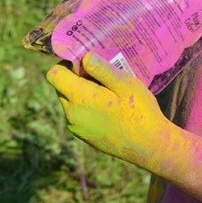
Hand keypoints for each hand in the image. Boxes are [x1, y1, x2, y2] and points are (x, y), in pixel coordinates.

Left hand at [46, 53, 167, 167]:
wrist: (148, 146)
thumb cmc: (140, 111)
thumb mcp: (126, 84)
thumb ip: (102, 69)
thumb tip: (84, 56)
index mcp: (79, 98)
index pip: (54, 74)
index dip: (67, 64)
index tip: (87, 64)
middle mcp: (71, 114)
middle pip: (60, 87)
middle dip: (76, 78)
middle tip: (101, 77)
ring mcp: (76, 127)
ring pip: (68, 101)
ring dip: (81, 93)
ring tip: (107, 93)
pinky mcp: (83, 136)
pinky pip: (76, 114)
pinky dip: (86, 107)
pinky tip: (108, 109)